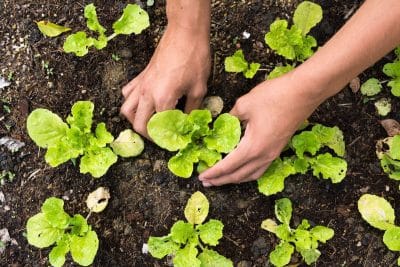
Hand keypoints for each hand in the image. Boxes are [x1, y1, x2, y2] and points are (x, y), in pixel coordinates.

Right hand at [120, 27, 209, 136]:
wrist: (185, 34)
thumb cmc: (194, 59)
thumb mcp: (199, 88)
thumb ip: (192, 109)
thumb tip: (189, 122)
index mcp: (163, 99)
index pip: (160, 128)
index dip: (167, 139)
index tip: (174, 142)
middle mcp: (147, 94)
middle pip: (138, 124)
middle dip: (148, 135)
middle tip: (160, 137)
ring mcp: (141, 84)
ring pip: (127, 110)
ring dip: (135, 120)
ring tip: (148, 123)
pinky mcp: (141, 76)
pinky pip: (128, 93)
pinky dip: (131, 102)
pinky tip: (143, 103)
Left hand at [198, 72, 323, 185]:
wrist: (304, 92)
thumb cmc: (274, 96)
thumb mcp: (244, 104)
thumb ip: (230, 117)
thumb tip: (223, 123)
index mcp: (252, 147)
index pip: (227, 166)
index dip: (213, 172)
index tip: (201, 176)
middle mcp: (263, 156)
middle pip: (238, 175)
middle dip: (221, 180)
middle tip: (206, 181)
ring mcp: (273, 153)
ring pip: (251, 175)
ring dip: (235, 179)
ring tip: (222, 179)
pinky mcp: (279, 148)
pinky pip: (260, 168)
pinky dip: (248, 173)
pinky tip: (243, 169)